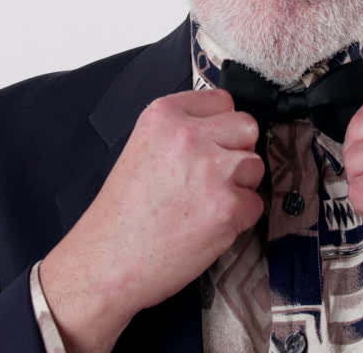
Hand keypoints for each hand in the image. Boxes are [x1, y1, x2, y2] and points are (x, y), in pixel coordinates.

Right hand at [40, 89, 263, 352]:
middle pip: (247, 126)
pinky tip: (207, 227)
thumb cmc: (122, 213)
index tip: (208, 147)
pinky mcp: (228, 206)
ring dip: (240, 186)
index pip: (222, 100)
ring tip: (204, 205)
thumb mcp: (142, 148)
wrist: (107, 261)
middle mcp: (190, 135)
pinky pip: (255, 203)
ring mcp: (212, 170)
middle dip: (237, 151)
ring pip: (255, 165)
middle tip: (211, 178)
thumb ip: (181, 131)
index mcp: (164, 114)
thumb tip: (222, 132)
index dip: (220, 127)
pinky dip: (239, 219)